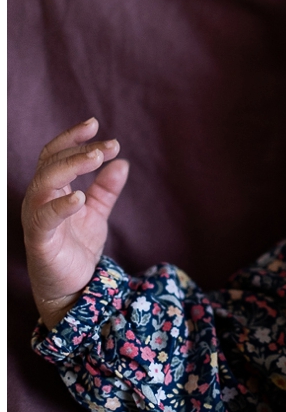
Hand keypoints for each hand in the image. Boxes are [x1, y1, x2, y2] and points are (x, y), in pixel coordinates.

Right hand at [21, 118, 129, 328]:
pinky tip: (81, 196)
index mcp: (51, 190)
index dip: (72, 138)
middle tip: (110, 145)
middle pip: (52, 163)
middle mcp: (39, 200)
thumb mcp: (96, 213)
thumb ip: (106, 189)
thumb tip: (123, 163)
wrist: (73, 286)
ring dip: (72, 166)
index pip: (55, 155)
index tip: (95, 124)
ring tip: (98, 157)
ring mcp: (37, 218)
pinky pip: (45, 217)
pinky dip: (61, 205)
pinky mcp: (40, 239)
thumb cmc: (77, 247)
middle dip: (80, 150)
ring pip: (45, 182)